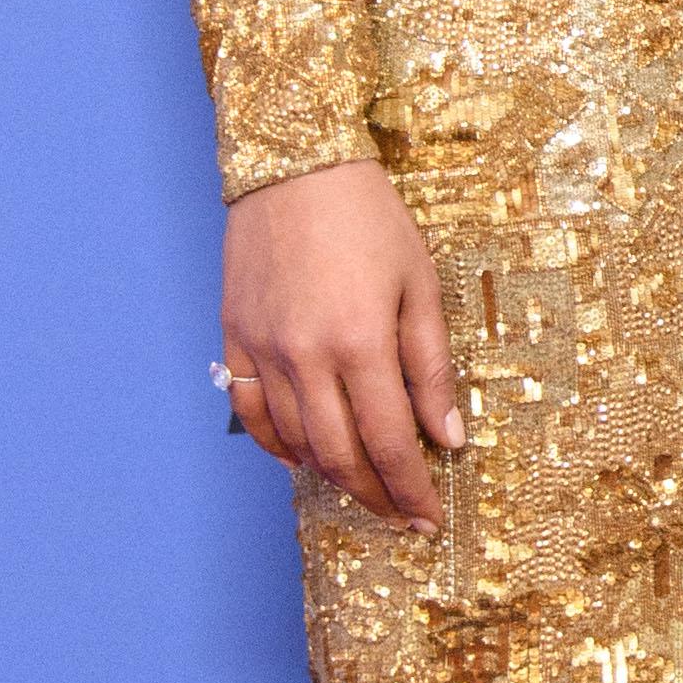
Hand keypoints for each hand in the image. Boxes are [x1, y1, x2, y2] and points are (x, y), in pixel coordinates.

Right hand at [222, 157, 459, 527]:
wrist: (295, 165)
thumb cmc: (367, 217)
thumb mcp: (420, 284)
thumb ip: (431, 366)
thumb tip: (448, 435)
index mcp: (361, 343)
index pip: (390, 443)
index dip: (411, 489)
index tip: (429, 517)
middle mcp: (306, 356)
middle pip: (340, 456)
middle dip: (375, 496)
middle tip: (400, 515)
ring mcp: (263, 350)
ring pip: (295, 442)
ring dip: (330, 475)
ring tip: (362, 486)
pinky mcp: (234, 338)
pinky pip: (251, 413)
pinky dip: (277, 446)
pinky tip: (303, 457)